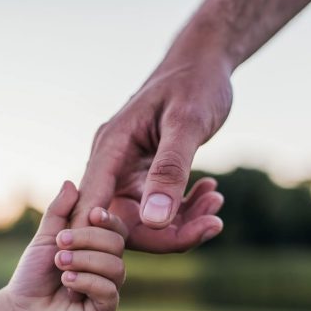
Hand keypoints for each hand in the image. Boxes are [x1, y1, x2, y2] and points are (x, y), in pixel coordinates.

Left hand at [6, 181, 126, 310]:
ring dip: (84, 261)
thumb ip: (58, 212)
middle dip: (87, 240)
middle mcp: (109, 267)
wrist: (21, 309)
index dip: (108, 219)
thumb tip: (70, 183)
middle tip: (60, 245)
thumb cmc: (34, 273)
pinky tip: (67, 283)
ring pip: (115, 267)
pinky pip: (108, 291)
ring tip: (60, 265)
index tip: (91, 214)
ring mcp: (109, 289)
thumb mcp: (45, 238)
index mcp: (99, 248)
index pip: (117, 228)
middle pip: (117, 244)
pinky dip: (86, 282)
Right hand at [73, 56, 231, 252]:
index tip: (155, 248)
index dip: (109, 238)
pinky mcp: (145, 175)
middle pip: (121, 223)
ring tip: (217, 203)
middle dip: (166, 234)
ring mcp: (127, 171)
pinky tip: (212, 193)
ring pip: (143, 220)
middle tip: (212, 224)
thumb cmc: (194, 83)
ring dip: (182, 222)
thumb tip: (155, 221)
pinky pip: (158, 208)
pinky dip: (185, 209)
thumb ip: (170, 170)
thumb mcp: (187, 124)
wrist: (204, 62)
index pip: (93, 207)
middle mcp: (111, 164)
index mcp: (110, 149)